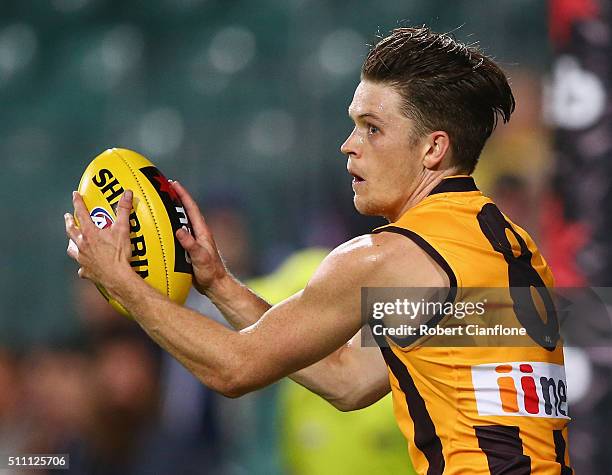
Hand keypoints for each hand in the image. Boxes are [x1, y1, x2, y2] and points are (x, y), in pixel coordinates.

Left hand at [64, 190, 132, 289]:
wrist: (117, 277)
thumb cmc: (119, 254)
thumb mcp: (123, 229)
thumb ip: (123, 210)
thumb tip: (126, 194)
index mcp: (90, 233)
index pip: (81, 213)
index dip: (78, 202)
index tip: (75, 195)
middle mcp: (82, 245)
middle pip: (71, 231)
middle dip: (69, 222)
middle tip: (67, 217)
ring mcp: (83, 259)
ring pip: (72, 249)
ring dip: (71, 243)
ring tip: (72, 241)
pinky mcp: (86, 271)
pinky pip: (82, 268)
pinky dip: (83, 266)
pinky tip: (85, 267)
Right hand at [171, 180, 228, 294]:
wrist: (215, 285)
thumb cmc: (210, 273)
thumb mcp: (199, 258)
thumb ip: (190, 244)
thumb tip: (179, 230)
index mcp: (202, 232)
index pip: (192, 208)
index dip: (183, 195)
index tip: (174, 183)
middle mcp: (199, 233)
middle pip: (187, 211)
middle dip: (178, 198)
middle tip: (166, 188)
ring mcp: (195, 240)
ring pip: (183, 221)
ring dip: (174, 211)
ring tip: (162, 202)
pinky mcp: (190, 248)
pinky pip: (180, 232)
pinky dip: (172, 225)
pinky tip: (163, 228)